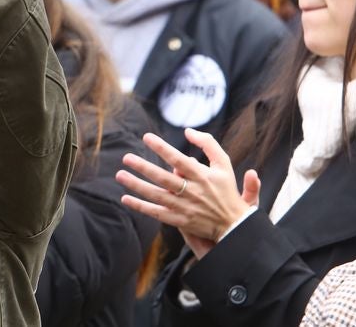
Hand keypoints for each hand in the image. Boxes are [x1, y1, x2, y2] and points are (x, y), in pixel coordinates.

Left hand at [116, 128, 258, 252]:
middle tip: (126, 158)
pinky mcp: (181, 221)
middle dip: (144, 167)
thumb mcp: (224, 164)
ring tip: (120, 175)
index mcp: (202, 176)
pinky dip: (141, 206)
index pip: (179, 159)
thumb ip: (208, 144)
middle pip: (164, 178)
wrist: (235, 224)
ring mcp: (185, 207)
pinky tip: (125, 198)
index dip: (162, 148)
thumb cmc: (227, 189)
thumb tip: (188, 131)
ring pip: (157, 195)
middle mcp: (192, 192)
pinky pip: (157, 213)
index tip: (146, 137)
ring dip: (137, 185)